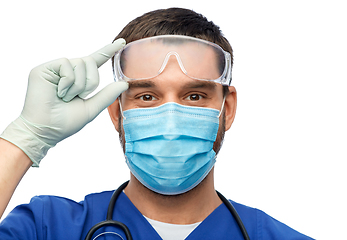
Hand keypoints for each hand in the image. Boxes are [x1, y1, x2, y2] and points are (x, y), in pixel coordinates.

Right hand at [0, 39, 127, 165]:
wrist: (46, 130)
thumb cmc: (65, 122)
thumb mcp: (91, 108)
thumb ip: (107, 95)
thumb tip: (124, 83)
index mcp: (79, 79)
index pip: (96, 61)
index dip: (108, 51)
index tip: (122, 42)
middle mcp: (67, 71)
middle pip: (90, 62)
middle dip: (90, 82)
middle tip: (77, 97)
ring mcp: (55, 69)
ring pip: (81, 63)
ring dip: (78, 85)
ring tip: (65, 97)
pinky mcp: (44, 68)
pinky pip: (66, 64)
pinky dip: (67, 82)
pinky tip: (58, 92)